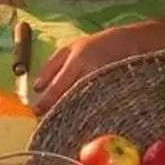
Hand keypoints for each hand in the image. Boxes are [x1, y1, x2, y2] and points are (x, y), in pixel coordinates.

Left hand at [31, 27, 152, 111]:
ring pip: (83, 105)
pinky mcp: (114, 93)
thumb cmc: (95, 45)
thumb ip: (52, 66)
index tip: (36, 111)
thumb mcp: (71, 48)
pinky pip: (96, 107)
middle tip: (46, 119)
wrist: (129, 42)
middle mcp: (91, 72)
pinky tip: (80, 118)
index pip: (58, 86)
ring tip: (61, 122)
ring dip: (71, 114)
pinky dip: (87, 113)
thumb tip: (37, 88)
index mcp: (78, 60)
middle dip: (57, 110)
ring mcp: (104, 84)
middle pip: (69, 98)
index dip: (46, 101)